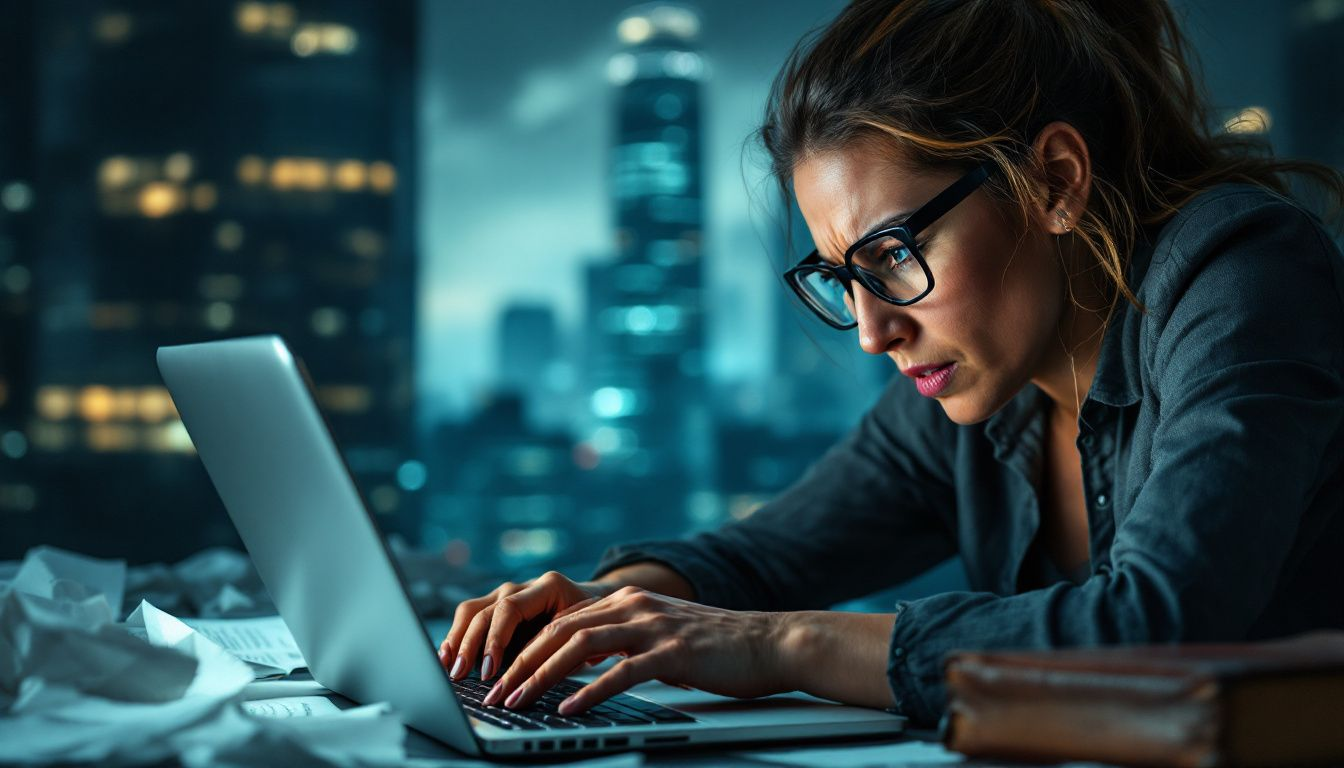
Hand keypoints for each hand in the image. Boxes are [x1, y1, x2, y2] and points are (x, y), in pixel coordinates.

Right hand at [438, 571, 617, 681]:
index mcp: (547, 586)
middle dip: (470, 645)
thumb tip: (529, 678)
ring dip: (456, 640)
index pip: (510, 609)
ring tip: (448, 667)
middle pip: (484, 610)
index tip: (489, 670)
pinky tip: (447, 658)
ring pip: (471, 611)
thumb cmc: (591, 623)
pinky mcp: (496, 606)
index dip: (495, 640)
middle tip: (461, 674)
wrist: (594, 602)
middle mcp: (521, 586)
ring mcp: (506, 593)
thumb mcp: (582, 634)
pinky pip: (470, 617)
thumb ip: (557, 650)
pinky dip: (457, 637)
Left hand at [479, 586, 790, 715]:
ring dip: (543, 676)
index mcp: (627, 601)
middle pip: (561, 631)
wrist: (770, 642)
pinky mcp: (673, 652)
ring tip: (518, 701)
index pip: (561, 622)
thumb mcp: (659, 636)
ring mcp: (654, 626)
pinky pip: (621, 672)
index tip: (500, 677)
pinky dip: (589, 691)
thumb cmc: (716, 648)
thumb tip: (580, 668)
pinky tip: (569, 709)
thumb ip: (622, 643)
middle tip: (495, 693)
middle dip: (521, 663)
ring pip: (581, 647)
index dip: (525, 649)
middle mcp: (634, 606)